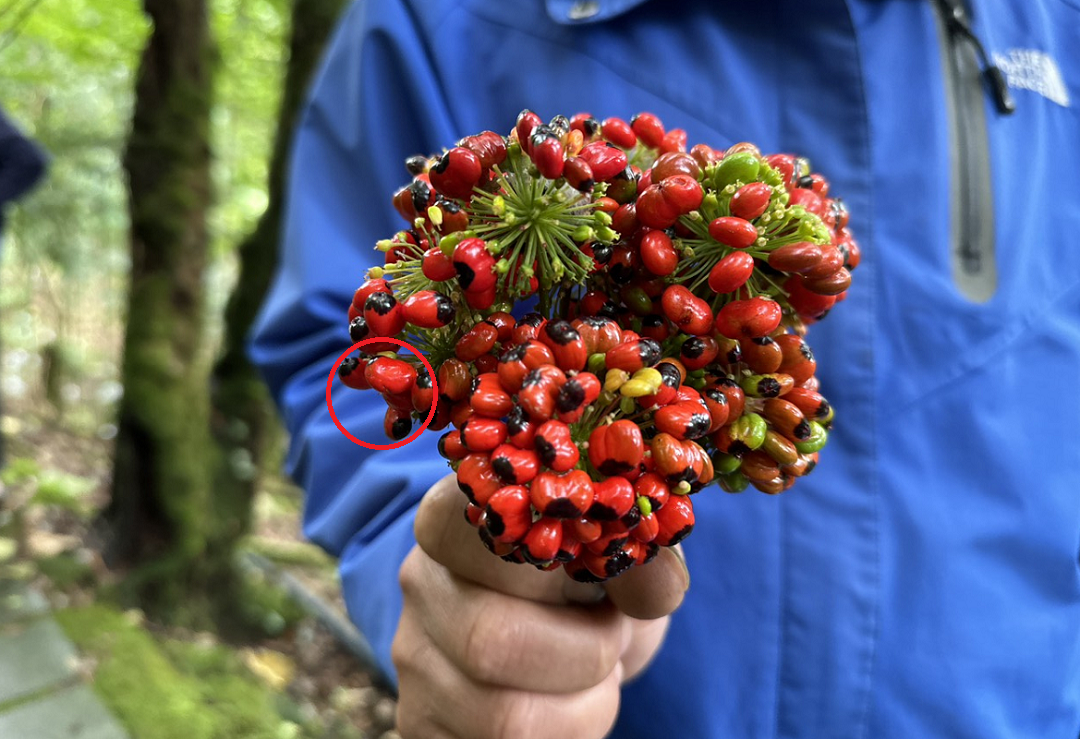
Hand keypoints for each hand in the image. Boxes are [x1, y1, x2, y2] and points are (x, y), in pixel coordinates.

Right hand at [392, 473, 690, 738]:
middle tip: (613, 630)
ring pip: (507, 715)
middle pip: (495, 639)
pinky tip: (572, 704)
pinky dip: (569, 734)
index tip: (599, 560)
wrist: (563, 633)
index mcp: (458, 516)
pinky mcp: (423, 722)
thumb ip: (642, 550)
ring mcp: (415, 658)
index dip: (554, 550)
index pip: (479, 522)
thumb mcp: (621, 547)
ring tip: (599, 671)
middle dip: (587, 649)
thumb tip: (652, 580)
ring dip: (588, 704)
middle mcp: (423, 582)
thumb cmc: (589, 576)